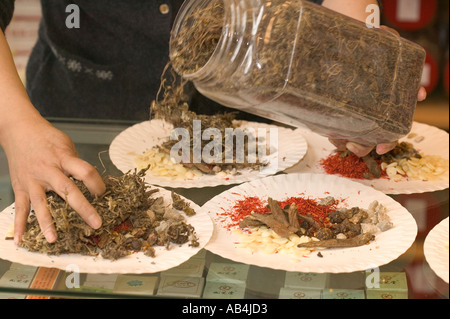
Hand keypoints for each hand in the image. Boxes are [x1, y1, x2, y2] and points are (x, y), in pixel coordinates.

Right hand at [2, 116, 104, 243]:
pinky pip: (20, 208)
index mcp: (64, 159)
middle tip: (96, 224)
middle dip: (83, 208)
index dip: (97, 183)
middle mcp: (48, 170)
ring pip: (41, 204)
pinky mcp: (20, 187)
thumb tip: (92, 183)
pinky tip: (20, 239)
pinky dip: (19, 224)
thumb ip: (76, 165)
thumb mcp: (66, 146)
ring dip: (47, 222)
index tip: (104, 194)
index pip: (85, 171)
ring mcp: (33, 180)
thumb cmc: (48, 138)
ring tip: (54, 239)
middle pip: (68, 190)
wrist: (19, 129)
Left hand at [328, 26, 426, 157]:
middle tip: (352, 145)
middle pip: (368, 141)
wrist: (344, 39)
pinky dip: (330, 133)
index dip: (388, 143)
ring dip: (342, 142)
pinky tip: (326, 129)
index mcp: (387, 105)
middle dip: (361, 148)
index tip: (381, 148)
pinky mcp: (333, 109)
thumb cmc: (370, 43)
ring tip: (336, 137)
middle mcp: (369, 113)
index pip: (391, 132)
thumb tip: (420, 94)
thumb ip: (406, 67)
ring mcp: (350, 112)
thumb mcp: (388, 45)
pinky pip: (332, 128)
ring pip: (348, 137)